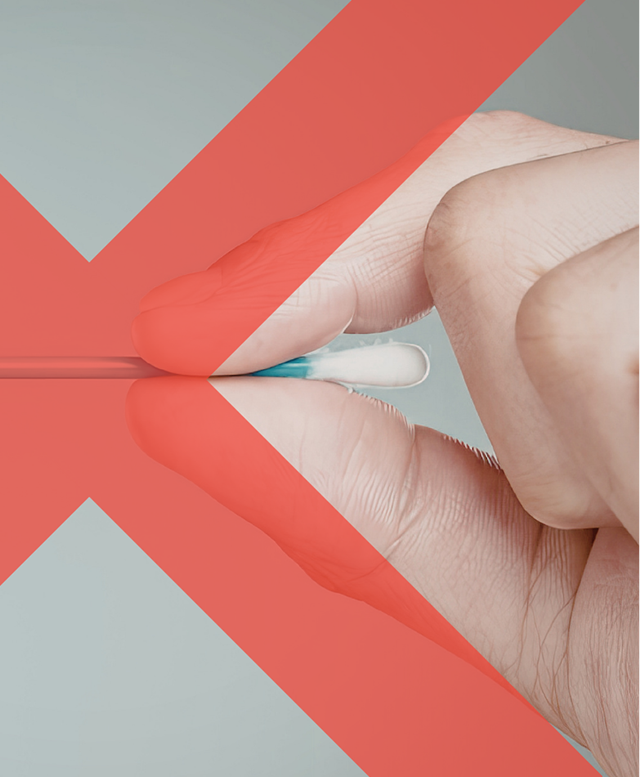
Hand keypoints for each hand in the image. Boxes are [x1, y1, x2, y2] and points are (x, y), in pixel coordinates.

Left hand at [128, 111, 639, 776]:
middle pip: (463, 187)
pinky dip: (605, 449)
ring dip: (541, 438)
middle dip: (408, 335)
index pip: (446, 192)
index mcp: (634, 292)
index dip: (304, 257)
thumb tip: (190, 412)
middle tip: (479, 456)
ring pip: (507, 251)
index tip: (181, 332)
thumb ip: (355, 493)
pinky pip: (592, 321)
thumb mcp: (520, 589)